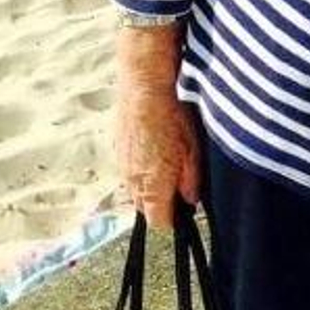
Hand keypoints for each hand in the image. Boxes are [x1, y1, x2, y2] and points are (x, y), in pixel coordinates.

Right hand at [116, 72, 202, 229]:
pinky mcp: (117, 150)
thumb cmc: (172, 118)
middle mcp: (132, 181)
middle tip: (176, 185)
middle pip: (144, 207)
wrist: (143, 88)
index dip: (172, 220)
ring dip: (148, 184)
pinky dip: (139, 167)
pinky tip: (152, 149)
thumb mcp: (192, 151)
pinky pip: (127, 169)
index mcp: (153, 186)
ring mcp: (121, 166)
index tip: (183, 211)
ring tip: (165, 163)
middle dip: (159, 203)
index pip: (158, 221)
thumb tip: (190, 200)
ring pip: (134, 188)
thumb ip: (191, 181)